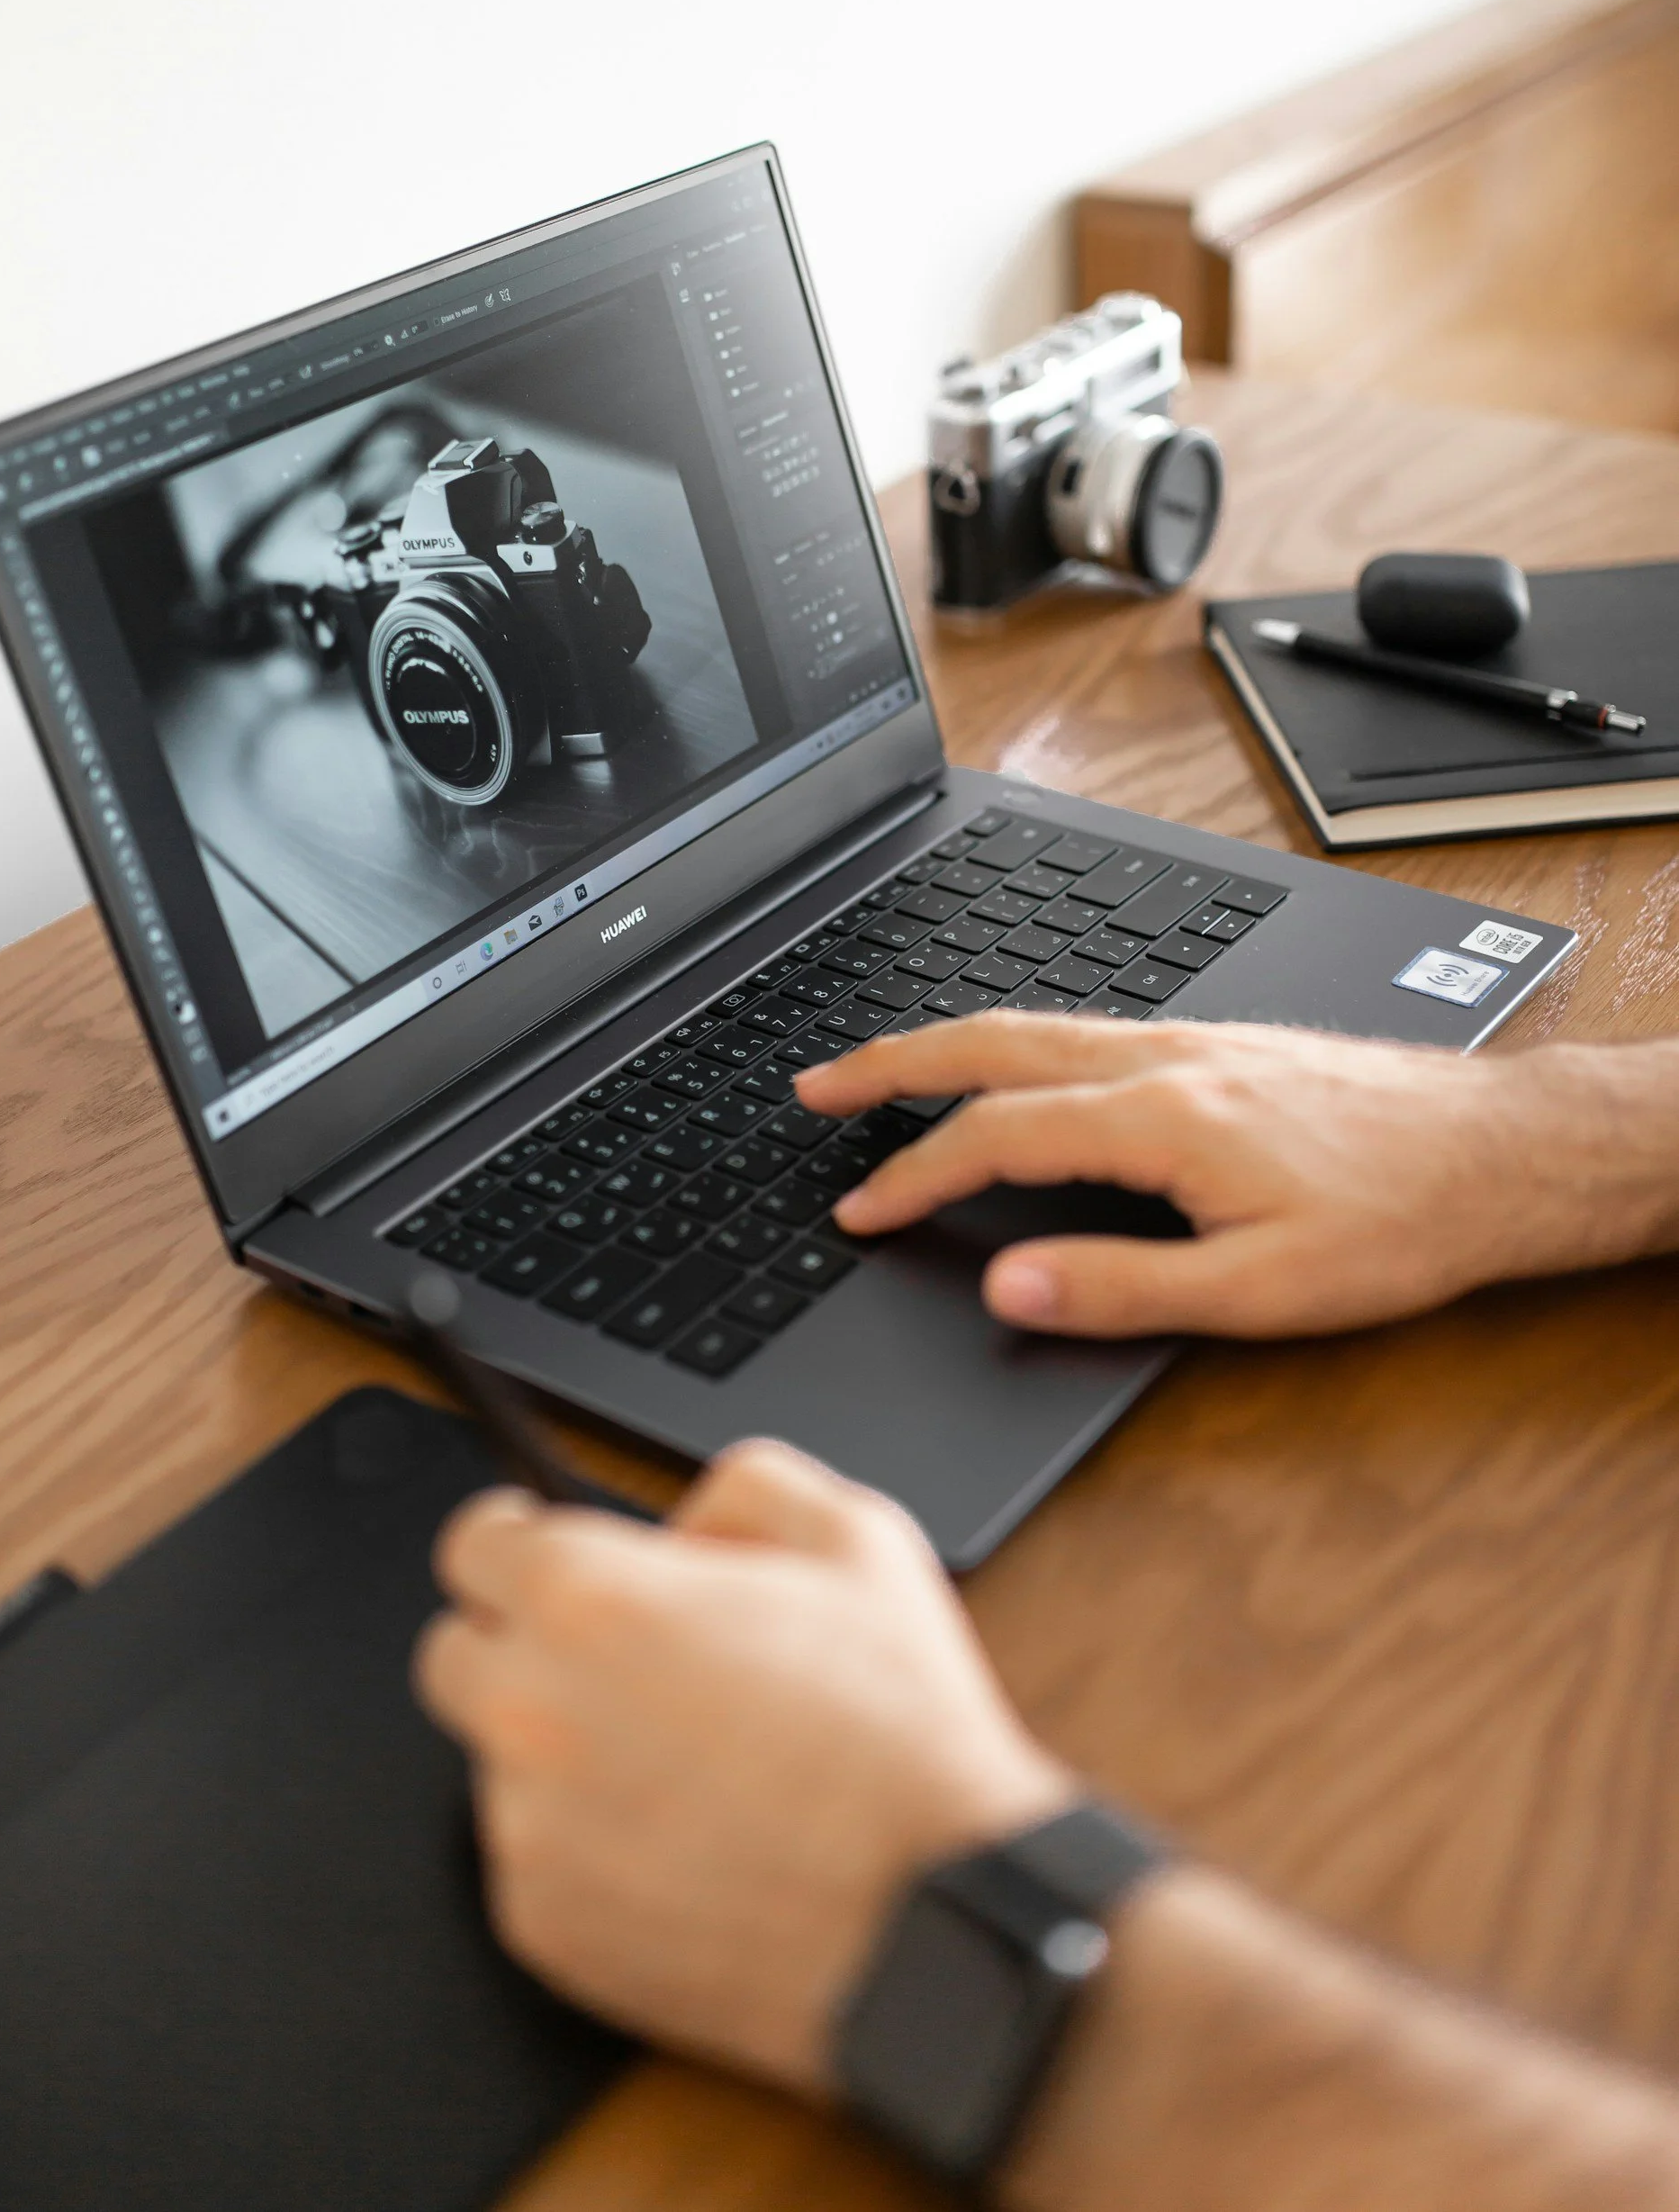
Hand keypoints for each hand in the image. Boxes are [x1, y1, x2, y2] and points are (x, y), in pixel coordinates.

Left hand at [415, 1440, 1068, 2096]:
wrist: (932, 1915)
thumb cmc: (898, 1732)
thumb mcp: (855, 1535)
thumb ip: (742, 1488)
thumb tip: (682, 1521)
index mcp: (588, 1597)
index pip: (472, 1546)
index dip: (514, 1541)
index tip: (536, 1553)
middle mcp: (530, 1707)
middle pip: (453, 1653)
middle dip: (519, 1644)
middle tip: (618, 1664)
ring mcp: (528, 1827)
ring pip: (498, 1763)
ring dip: (561, 1752)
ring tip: (684, 1769)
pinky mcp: (543, 1924)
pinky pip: (531, 1860)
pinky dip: (586, 1848)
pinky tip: (682, 1842)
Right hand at [798, 1014, 1678, 1339]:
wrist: (1499, 1155)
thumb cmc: (1398, 1224)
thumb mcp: (1261, 1291)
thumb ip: (1122, 1289)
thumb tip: (1009, 1286)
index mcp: (1160, 1116)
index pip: (995, 1135)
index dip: (913, 1175)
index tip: (859, 1209)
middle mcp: (1163, 1057)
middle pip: (992, 1043)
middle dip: (890, 1064)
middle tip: (815, 1085)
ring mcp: (1190, 1039)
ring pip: (1034, 1024)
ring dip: (943, 1043)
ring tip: (882, 1068)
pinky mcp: (1215, 1042)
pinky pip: (1079, 1026)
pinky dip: (1009, 1041)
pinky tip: (1007, 1066)